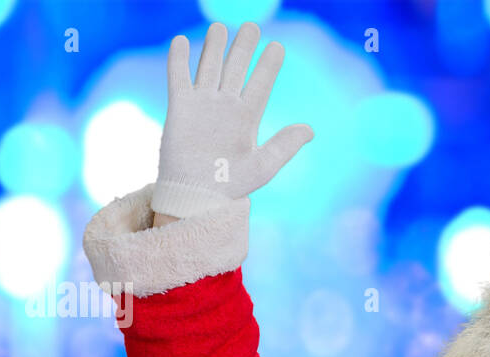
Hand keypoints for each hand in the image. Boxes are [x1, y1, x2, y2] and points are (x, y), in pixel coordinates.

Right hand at [153, 21, 313, 218]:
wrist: (197, 195)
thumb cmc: (231, 185)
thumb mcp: (264, 166)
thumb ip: (285, 145)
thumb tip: (310, 130)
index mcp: (248, 118)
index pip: (260, 84)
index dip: (268, 65)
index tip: (277, 46)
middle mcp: (226, 107)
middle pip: (236, 69)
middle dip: (243, 47)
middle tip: (251, 27)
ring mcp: (203, 105)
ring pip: (210, 68)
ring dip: (214, 48)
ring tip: (220, 28)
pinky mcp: (180, 108)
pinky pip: (179, 77)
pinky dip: (180, 60)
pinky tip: (182, 41)